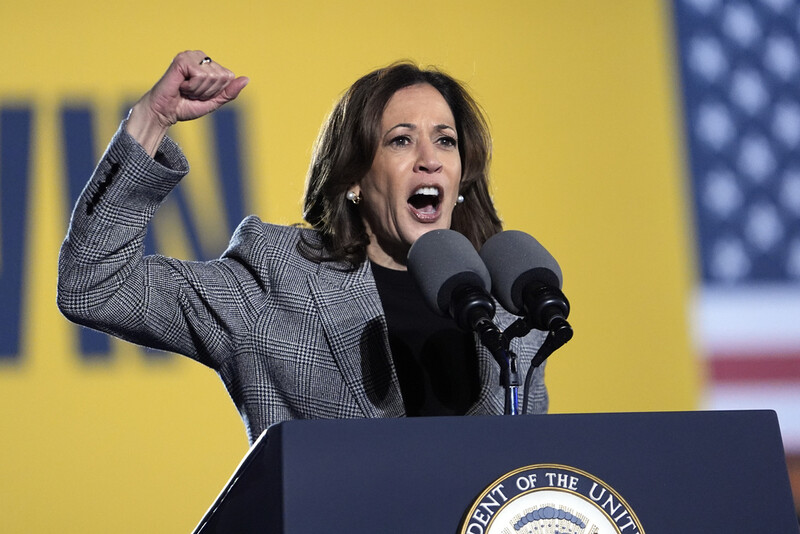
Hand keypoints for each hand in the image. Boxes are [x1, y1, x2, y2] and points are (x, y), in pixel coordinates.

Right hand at [126, 51, 248, 154]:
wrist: (165, 112)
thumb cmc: (186, 106)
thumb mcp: (214, 101)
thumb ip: (230, 92)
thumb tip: (246, 79)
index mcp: (209, 64)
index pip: (229, 77)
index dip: (217, 91)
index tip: (201, 94)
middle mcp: (201, 56)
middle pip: (222, 76)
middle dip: (208, 91)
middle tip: (192, 93)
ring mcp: (191, 56)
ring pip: (212, 77)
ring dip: (199, 90)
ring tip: (185, 90)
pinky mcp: (182, 59)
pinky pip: (199, 76)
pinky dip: (192, 87)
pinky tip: (180, 86)